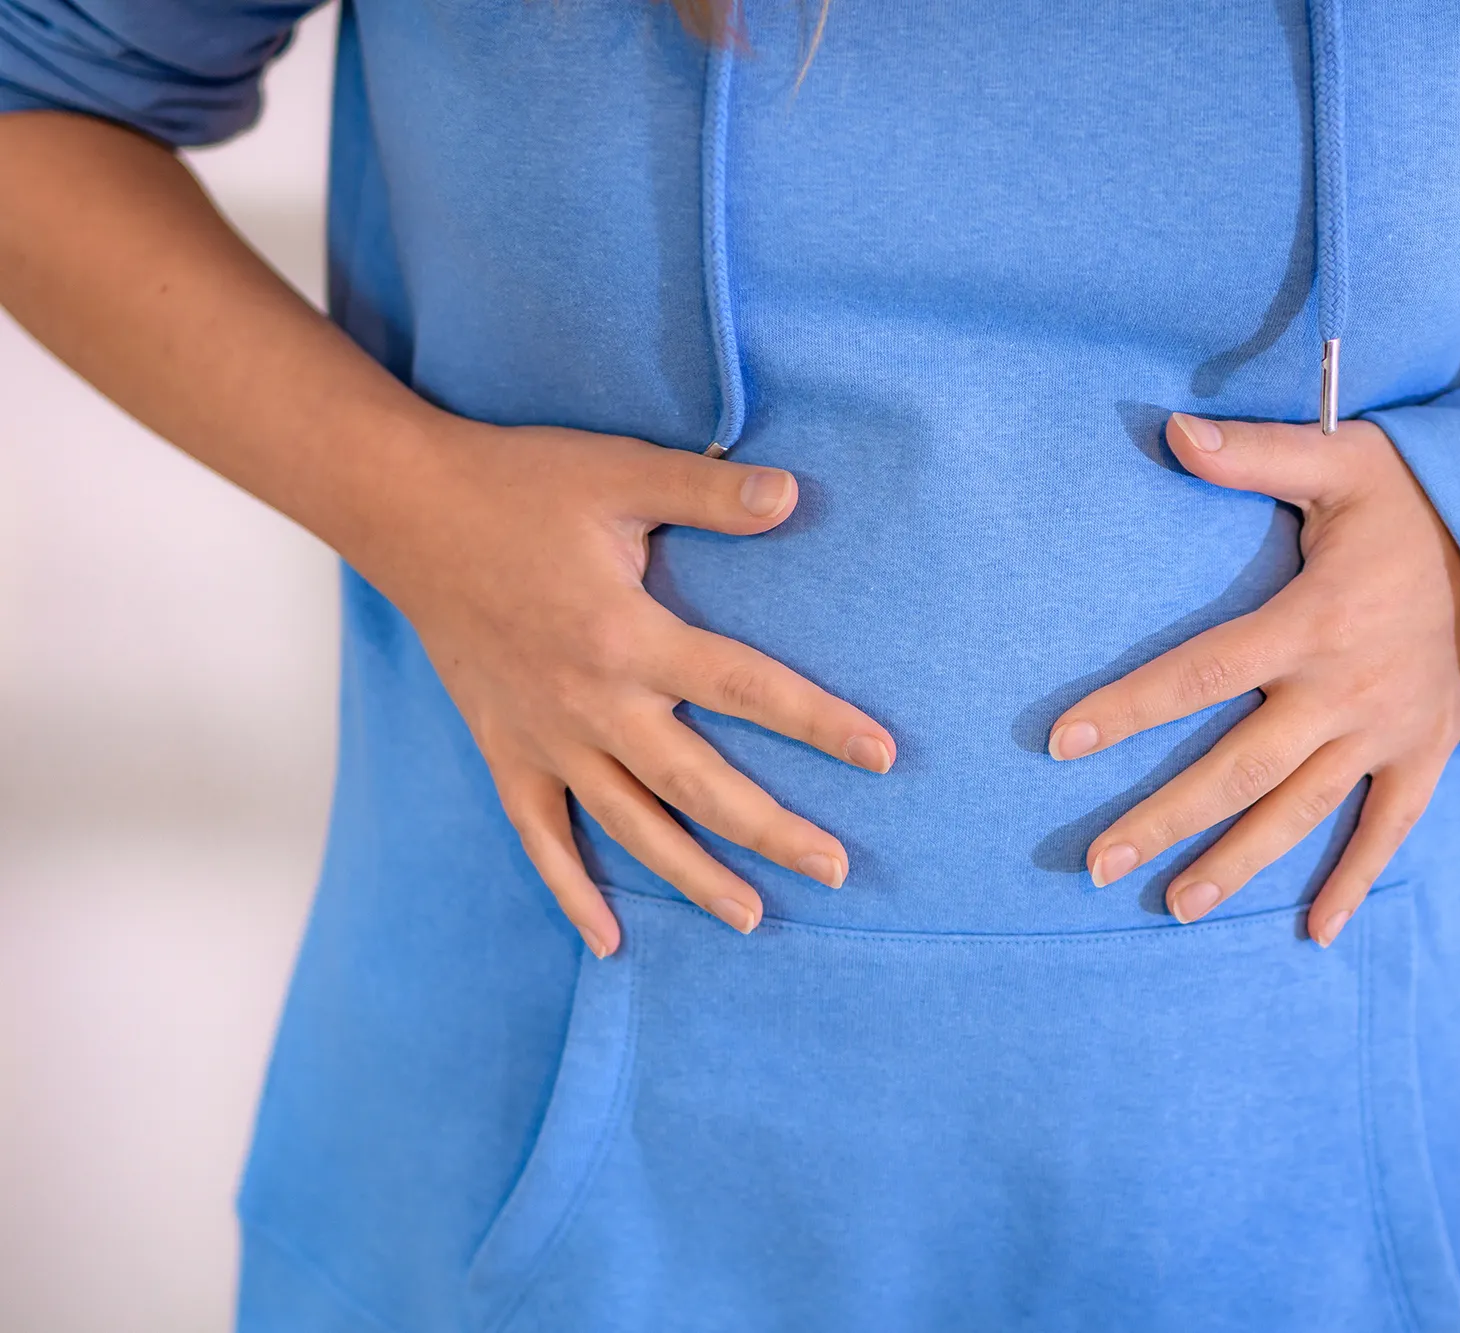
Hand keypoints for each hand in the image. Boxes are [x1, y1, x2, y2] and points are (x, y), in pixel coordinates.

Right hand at [353, 420, 896, 956]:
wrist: (404, 509)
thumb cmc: (518, 484)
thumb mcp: (620, 472)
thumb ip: (710, 493)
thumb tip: (795, 495)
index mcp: (630, 638)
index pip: (749, 690)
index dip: (820, 724)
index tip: (882, 757)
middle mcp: (592, 705)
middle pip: (700, 787)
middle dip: (773, 832)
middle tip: (837, 870)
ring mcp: (544, 738)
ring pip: (630, 828)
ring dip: (693, 878)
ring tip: (754, 918)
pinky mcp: (505, 751)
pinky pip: (541, 837)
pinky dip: (572, 891)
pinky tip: (609, 940)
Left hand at [1047, 413, 1459, 946]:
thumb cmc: (1413, 499)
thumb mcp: (1341, 461)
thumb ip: (1255, 456)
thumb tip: (1172, 431)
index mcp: (1312, 622)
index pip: (1199, 673)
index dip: (1128, 710)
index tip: (1061, 745)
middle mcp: (1346, 689)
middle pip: (1238, 768)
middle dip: (1164, 819)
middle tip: (1097, 864)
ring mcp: (1389, 730)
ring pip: (1301, 811)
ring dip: (1238, 862)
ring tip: (1176, 905)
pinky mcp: (1427, 753)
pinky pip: (1390, 828)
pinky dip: (1356, 879)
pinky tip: (1317, 931)